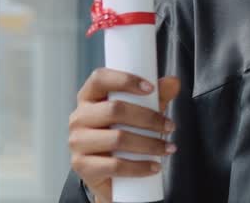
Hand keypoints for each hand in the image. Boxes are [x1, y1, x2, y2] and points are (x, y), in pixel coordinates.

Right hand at [69, 69, 179, 202]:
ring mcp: (77, 142)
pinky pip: (113, 166)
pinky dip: (139, 167)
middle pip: (114, 109)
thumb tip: (173, 82)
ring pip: (117, 138)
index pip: (100, 78)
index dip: (125, 80)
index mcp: (89, 97)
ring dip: (149, 144)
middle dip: (148, 118)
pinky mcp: (81, 165)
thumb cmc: (123, 131)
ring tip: (167, 148)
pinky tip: (154, 166)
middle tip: (170, 126)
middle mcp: (79, 117)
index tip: (151, 88)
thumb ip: (158, 95)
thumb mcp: (141, 110)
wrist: (109, 171)